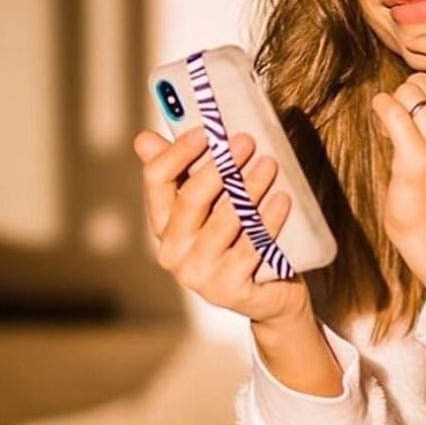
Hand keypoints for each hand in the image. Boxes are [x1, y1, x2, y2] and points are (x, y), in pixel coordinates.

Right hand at [133, 126, 310, 323]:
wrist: (270, 293)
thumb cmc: (240, 237)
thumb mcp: (213, 206)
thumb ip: (186, 173)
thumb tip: (143, 140)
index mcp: (163, 224)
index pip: (157, 180)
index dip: (180, 152)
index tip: (207, 130)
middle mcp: (172, 252)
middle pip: (192, 198)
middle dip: (220, 166)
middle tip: (247, 141)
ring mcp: (198, 275)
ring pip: (224, 221)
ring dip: (249, 188)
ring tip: (269, 165)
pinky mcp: (228, 290)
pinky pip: (250, 247)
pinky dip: (267, 220)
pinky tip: (282, 199)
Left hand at [370, 32, 425, 270]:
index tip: (416, 42)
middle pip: (420, 80)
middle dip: (408, 98)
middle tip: (413, 130)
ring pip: (403, 95)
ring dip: (394, 111)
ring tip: (404, 139)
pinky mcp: (417, 157)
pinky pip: (389, 109)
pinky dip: (380, 114)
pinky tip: (387, 133)